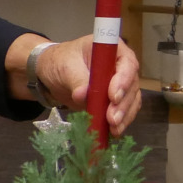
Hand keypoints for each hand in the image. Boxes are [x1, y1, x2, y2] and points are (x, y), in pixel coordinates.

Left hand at [15, 34, 142, 138]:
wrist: (51, 73)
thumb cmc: (60, 61)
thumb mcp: (65, 66)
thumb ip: (77, 79)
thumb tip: (84, 95)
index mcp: (112, 50)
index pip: (126, 64)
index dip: (123, 81)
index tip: (113, 96)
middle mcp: (120, 66)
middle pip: (131, 85)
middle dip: (123, 104)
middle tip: (112, 119)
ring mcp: (120, 84)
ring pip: (131, 101)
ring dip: (124, 116)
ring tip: (114, 129)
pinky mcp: (114, 100)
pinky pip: (123, 111)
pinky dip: (121, 122)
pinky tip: (114, 132)